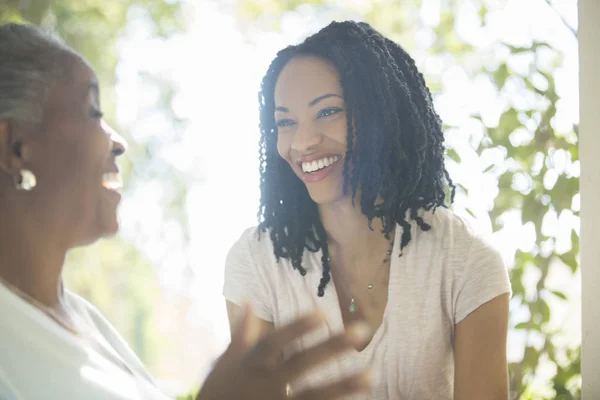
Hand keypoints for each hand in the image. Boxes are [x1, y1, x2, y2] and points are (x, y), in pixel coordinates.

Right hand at [196, 304, 371, 399]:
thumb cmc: (218, 396)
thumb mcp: (224, 366)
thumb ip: (240, 337)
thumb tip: (249, 301)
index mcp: (250, 367)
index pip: (274, 342)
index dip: (297, 328)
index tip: (321, 312)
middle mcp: (266, 386)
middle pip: (302, 364)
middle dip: (331, 348)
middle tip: (361, 330)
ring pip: (315, 395)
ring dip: (344, 386)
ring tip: (372, 375)